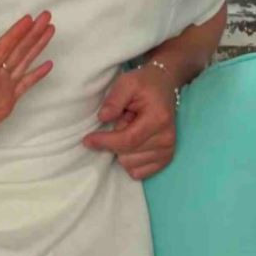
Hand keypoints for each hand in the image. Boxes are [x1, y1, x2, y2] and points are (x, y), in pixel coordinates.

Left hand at [0, 11, 54, 147]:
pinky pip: (27, 84)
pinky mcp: (9, 100)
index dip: (16, 34)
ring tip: (49, 30)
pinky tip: (48, 63)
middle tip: (46, 16)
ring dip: (37, 46)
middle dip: (32, 33)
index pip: (3, 48)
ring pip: (25, 61)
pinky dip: (37, 74)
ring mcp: (5, 87)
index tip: (28, 19)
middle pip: (18, 50)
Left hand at [83, 63, 177, 179]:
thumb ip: (114, 100)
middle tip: (121, 122)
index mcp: (158, 119)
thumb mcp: (126, 83)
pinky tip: (132, 144)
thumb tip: (102, 118)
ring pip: (131, 166)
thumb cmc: (143, 84)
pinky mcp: (166, 158)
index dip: (105, 142)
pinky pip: (140, 173)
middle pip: (127, 156)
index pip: (128, 140)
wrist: (164, 86)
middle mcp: (167, 139)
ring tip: (129, 130)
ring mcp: (168, 151)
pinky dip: (130, 161)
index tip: (87, 140)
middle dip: (114, 142)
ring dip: (122, 151)